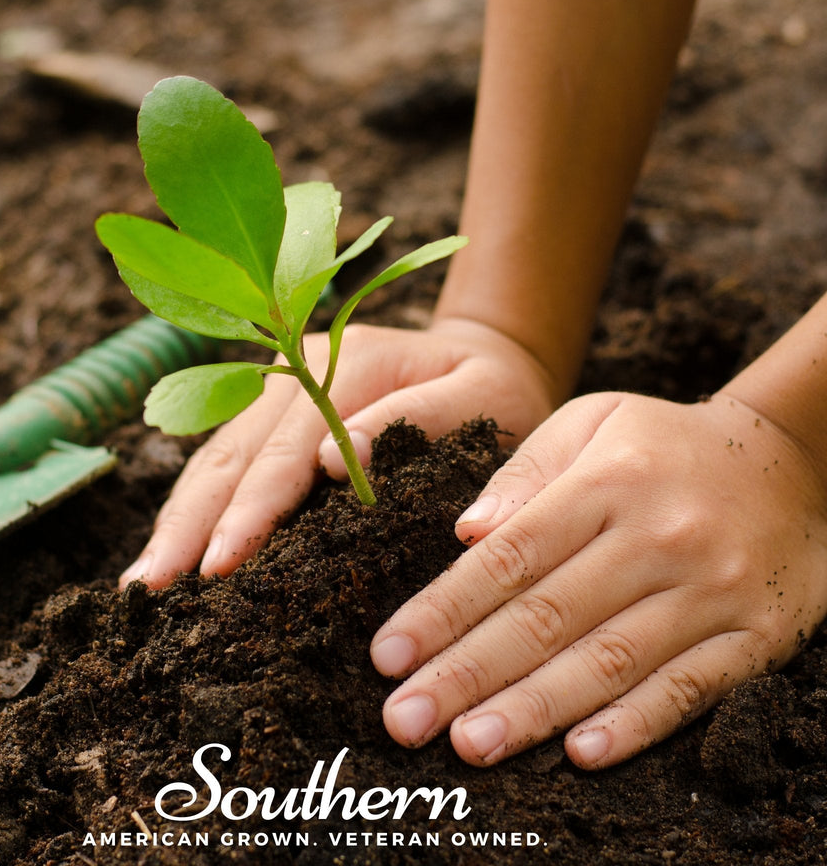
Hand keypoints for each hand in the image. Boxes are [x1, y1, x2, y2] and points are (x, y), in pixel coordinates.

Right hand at [120, 316, 555, 588]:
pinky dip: (196, 505)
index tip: (219, 565)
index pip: (287, 448)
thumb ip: (421, 418)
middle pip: (232, 452)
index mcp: (348, 362)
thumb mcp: (483, 397)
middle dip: (190, 523)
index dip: (251, 509)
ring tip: (143, 581)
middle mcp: (298, 368)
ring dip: (178, 518)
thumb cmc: (495, 390)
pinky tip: (173, 546)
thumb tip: (334, 461)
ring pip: (215, 456)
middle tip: (150, 589)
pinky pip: (225, 459)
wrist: (485, 354)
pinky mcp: (273, 410)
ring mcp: (279, 385)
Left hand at [370, 390, 826, 768]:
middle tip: (405, 719)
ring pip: (608, 661)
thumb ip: (525, 472)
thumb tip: (466, 533)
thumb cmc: (664, 443)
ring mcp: (711, 591)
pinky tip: (580, 752)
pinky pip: (690, 688)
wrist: (791, 458)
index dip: (443, 610)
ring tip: (469, 744)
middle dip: (467, 673)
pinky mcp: (756, 635)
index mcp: (605, 484)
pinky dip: (635, 724)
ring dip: (533, 710)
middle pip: (546, 617)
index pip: (508, 558)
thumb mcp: (591, 421)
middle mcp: (656, 539)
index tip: (388, 654)